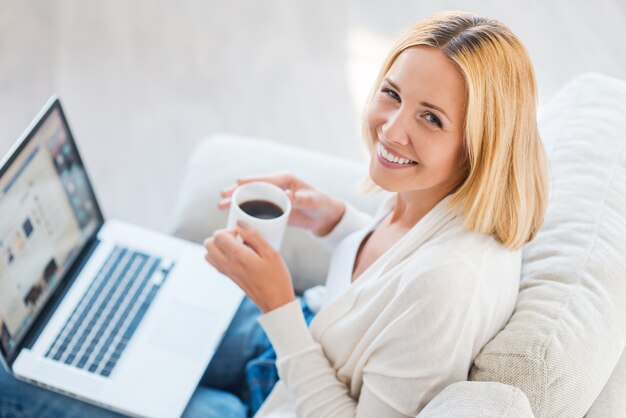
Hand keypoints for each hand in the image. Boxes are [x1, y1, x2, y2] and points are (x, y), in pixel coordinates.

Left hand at [203, 220, 294, 312]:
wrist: (275, 301)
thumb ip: (254, 236)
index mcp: (237, 257)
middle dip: (222, 236)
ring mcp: (226, 272)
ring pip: (208, 253)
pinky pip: (214, 262)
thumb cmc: (276, 277)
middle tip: (239, 239)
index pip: (218, 236)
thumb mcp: (271, 252)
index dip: (230, 230)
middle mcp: (228, 264)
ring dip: (219, 245)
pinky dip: (220, 255)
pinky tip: (237, 256)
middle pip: (209, 243)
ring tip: (237, 247)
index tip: (244, 235)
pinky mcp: (229, 277)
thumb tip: (240, 223)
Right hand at [217, 170, 345, 236]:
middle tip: (222, 195)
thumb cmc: (322, 205)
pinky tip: (231, 215)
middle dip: (236, 190)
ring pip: (251, 197)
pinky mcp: (273, 207)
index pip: (264, 179)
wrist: (325, 217)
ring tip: (221, 205)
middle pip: (253, 187)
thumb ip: (302, 198)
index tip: (237, 183)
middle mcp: (277, 186)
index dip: (250, 181)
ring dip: (236, 200)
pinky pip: (255, 207)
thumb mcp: (314, 201)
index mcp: (285, 179)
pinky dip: (243, 210)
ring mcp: (274, 196)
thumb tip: (287, 195)